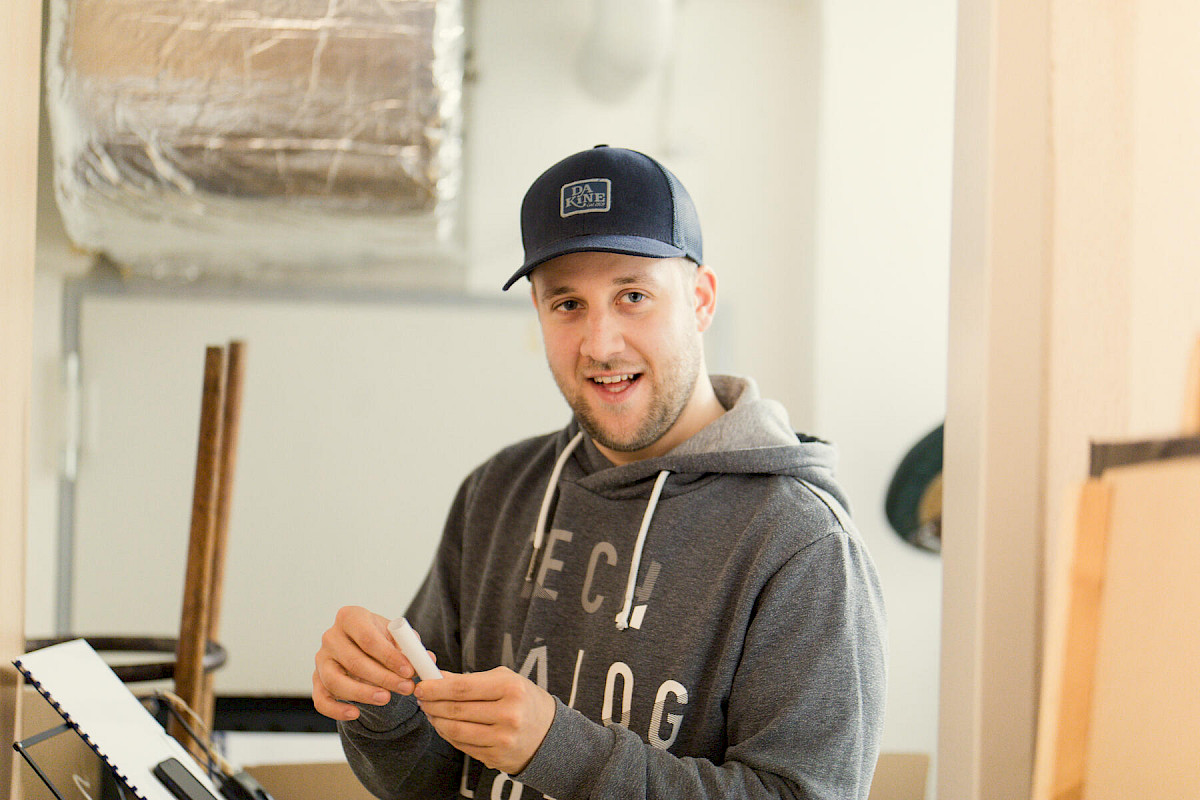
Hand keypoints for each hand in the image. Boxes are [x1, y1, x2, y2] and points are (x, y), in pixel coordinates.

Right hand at [312, 605, 431, 720]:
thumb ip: (411, 647)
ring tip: (387, 699)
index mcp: (350, 617)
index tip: (409, 671)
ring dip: (363, 693)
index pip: (368, 639)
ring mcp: (321, 659)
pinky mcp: (316, 680)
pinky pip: (321, 699)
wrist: (363, 648)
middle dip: (383, 678)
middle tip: (406, 688)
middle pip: (354, 661)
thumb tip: (428, 660)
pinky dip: (336, 709)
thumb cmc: (381, 640)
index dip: (390, 657)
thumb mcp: (397, 638)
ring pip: (336, 681)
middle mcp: (331, 636)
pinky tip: (355, 713)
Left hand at [415, 667, 555, 774]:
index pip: (463, 688)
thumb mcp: (505, 680)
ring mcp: (503, 739)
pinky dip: (448, 734)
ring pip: (455, 730)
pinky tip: (445, 725)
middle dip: (432, 703)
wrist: (549, 734)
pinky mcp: (496, 757)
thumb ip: (470, 679)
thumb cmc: (524, 700)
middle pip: (456, 710)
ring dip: (436, 720)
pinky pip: (462, 745)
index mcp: (511, 689)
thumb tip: (437, 677)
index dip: (437, 687)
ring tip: (430, 711)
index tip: (422, 685)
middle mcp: (509, 715)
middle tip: (421, 697)